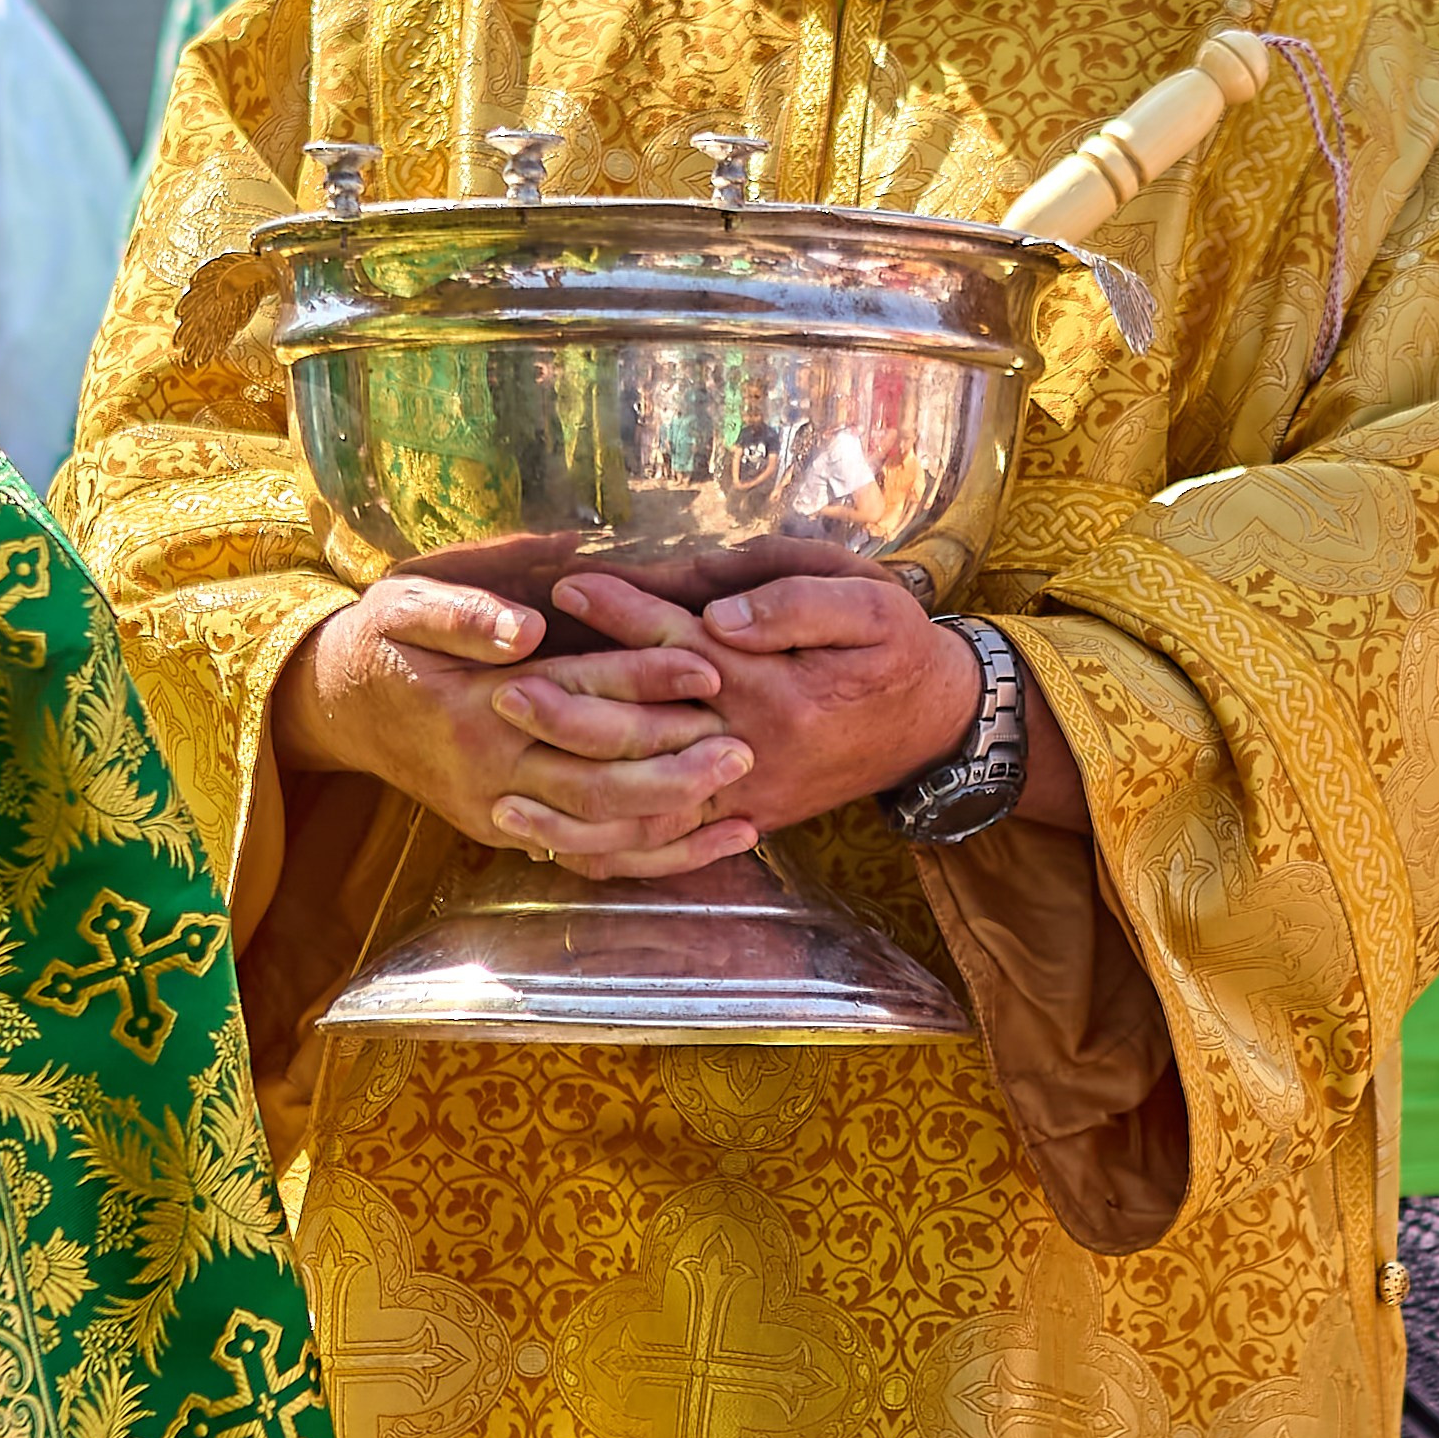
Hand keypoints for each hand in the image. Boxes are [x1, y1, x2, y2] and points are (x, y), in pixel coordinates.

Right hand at [272, 536, 761, 877]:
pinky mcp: (509, 834)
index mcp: (475, 708)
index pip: (576, 697)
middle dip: (674, 768)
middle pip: (595, 782)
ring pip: (597, 831)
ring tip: (741, 796)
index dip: (643, 681)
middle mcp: (491, 771)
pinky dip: (651, 857)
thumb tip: (526, 629)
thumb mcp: (405, 606)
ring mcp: (500, 813)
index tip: (705, 665)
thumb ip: (463, 615)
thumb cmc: (383, 643)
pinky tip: (709, 844)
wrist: (341, 708)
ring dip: (671, 820)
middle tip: (742, 745)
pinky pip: (587, 857)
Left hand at [498, 540, 989, 841]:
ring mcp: (746, 795)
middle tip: (501, 691)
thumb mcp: (865, 602)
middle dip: (571, 713)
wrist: (937, 724)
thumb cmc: (894, 647)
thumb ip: (791, 604)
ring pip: (647, 808)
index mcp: (774, 684)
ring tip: (504, 793)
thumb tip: (718, 618)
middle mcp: (751, 747)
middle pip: (647, 732)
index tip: (569, 586)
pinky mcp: (745, 823)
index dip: (624, 612)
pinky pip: (671, 848)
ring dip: (574, 802)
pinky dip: (613, 851)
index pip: (680, 642)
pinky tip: (558, 847)